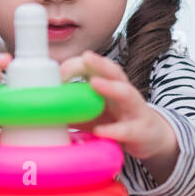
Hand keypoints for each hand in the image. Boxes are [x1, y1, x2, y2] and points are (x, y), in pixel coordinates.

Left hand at [59, 50, 178, 175]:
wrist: (152, 138)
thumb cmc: (119, 121)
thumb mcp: (94, 113)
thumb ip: (73, 109)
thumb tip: (43, 109)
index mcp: (111, 85)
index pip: (97, 68)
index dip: (80, 65)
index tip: (60, 70)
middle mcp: (125, 92)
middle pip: (114, 72)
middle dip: (100, 63)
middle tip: (85, 57)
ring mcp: (135, 110)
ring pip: (126, 93)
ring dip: (110, 87)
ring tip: (94, 83)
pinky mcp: (141, 130)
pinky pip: (127, 129)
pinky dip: (114, 130)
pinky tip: (101, 131)